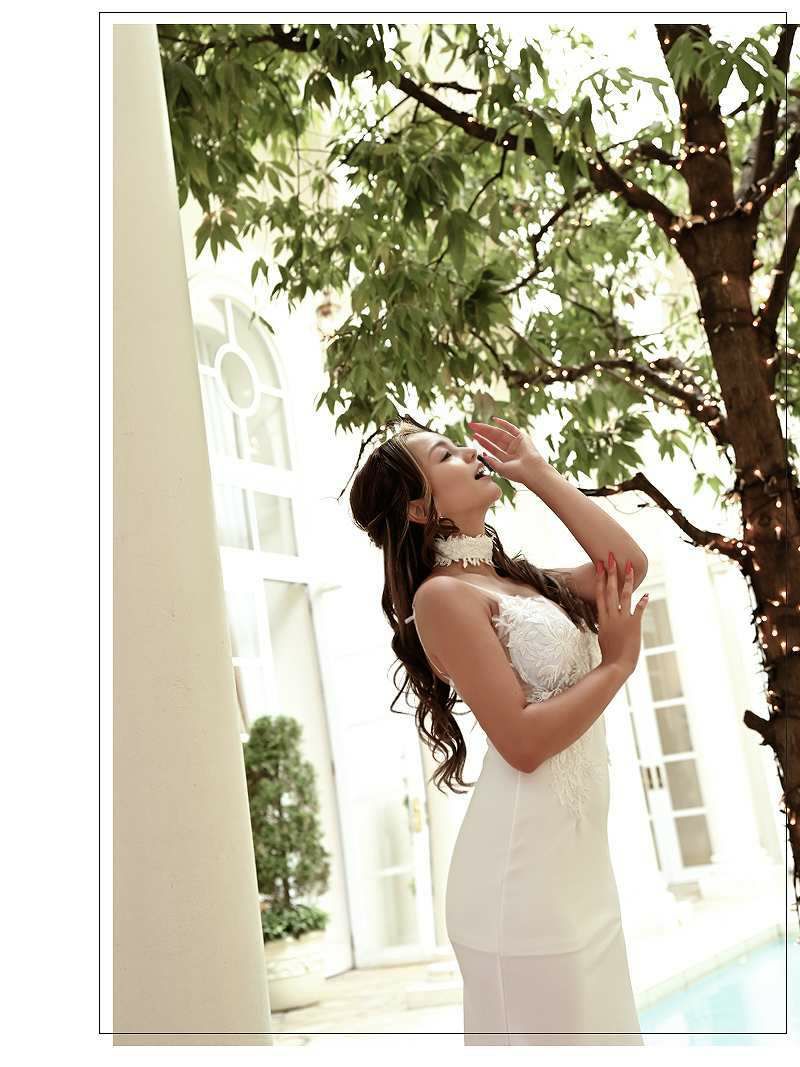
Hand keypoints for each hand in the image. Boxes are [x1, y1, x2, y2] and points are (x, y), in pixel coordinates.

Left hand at [467, 415, 547, 485]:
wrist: (532, 471)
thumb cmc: (517, 473)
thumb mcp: (500, 469)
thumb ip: (491, 462)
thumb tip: (482, 455)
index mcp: (506, 458)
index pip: (492, 448)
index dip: (482, 441)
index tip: (473, 436)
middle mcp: (511, 450)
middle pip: (494, 439)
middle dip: (482, 432)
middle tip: (471, 426)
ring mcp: (516, 443)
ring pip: (500, 433)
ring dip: (488, 428)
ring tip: (477, 425)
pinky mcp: (522, 437)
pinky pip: (512, 428)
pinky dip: (504, 423)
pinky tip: (494, 420)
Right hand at [596, 555, 649, 676]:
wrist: (616, 665)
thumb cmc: (610, 653)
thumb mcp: (603, 634)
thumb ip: (606, 622)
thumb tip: (607, 616)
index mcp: (602, 617)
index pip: (599, 593)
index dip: (599, 578)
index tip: (599, 565)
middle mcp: (611, 616)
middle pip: (610, 590)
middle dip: (611, 572)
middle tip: (610, 557)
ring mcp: (622, 620)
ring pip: (624, 596)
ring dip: (627, 581)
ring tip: (630, 567)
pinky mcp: (634, 625)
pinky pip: (638, 610)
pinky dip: (642, 602)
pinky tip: (647, 594)